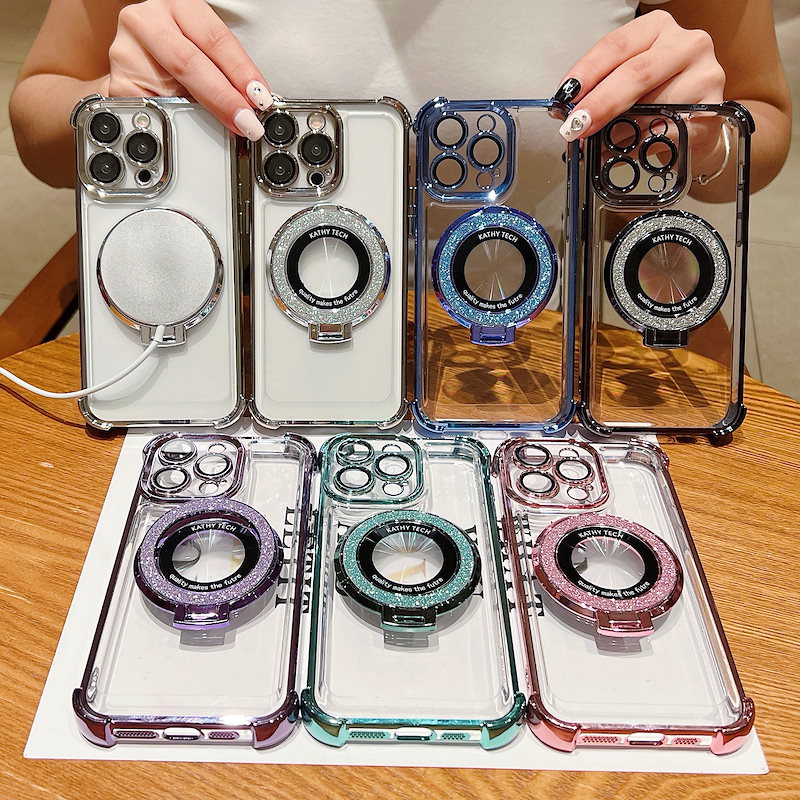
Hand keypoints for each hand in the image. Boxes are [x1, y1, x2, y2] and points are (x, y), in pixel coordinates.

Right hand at [107, 0, 270, 139]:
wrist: (137, 66)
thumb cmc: (176, 58)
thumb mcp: (201, 53)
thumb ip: (221, 75)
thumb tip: (248, 109)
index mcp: (175, 4)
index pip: (215, 39)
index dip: (241, 71)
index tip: (260, 99)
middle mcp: (145, 20)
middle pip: (190, 62)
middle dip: (224, 97)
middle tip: (247, 121)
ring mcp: (125, 50)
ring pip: (170, 86)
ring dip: (204, 112)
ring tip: (229, 127)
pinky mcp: (117, 82)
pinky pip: (153, 107)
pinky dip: (177, 123)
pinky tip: (192, 130)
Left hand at [553, 10, 726, 174]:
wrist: (695, 123)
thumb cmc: (656, 98)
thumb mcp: (626, 85)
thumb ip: (601, 92)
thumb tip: (567, 114)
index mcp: (657, 29)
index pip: (616, 46)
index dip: (587, 72)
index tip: (566, 97)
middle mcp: (686, 44)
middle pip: (636, 72)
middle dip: (600, 102)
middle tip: (577, 125)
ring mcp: (706, 74)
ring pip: (653, 106)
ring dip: (618, 131)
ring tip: (597, 145)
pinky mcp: (713, 109)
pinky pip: (669, 131)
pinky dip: (640, 146)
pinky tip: (624, 153)